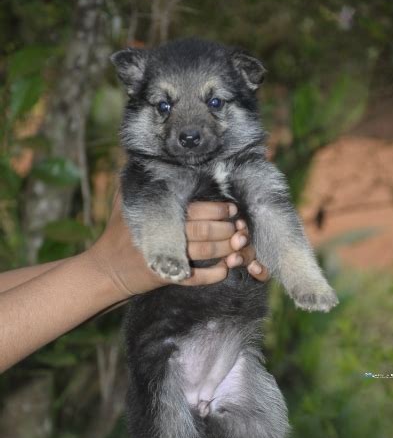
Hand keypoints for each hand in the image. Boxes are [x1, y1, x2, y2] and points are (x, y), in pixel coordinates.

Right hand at [88, 193, 267, 299]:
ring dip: (226, 249)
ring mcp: (166, 258)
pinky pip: (195, 279)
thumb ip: (139, 183)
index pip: (194, 209)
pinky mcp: (167, 278)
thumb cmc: (117, 233)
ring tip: (239, 245)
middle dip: (226, 228)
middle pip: (204, 230)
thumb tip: (144, 158)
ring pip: (204, 252)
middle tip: (241, 226)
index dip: (217, 209)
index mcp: (158, 215)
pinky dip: (213, 275)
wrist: (106, 270)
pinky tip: (225, 269)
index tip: (232, 208)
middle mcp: (164, 236)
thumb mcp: (124, 204)